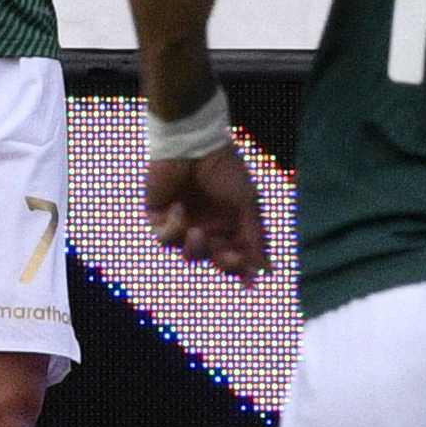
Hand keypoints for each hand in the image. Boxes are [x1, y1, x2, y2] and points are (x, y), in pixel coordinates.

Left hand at [148, 144, 267, 280]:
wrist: (193, 143)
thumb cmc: (225, 169)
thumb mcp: (248, 203)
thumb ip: (255, 236)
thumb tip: (266, 269)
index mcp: (228, 223)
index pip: (236, 254)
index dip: (241, 270)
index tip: (250, 283)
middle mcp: (207, 225)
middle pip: (215, 259)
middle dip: (223, 262)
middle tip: (227, 257)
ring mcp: (183, 223)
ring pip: (189, 253)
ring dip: (195, 248)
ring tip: (197, 232)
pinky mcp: (159, 217)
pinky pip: (164, 238)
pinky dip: (172, 229)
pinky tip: (178, 208)